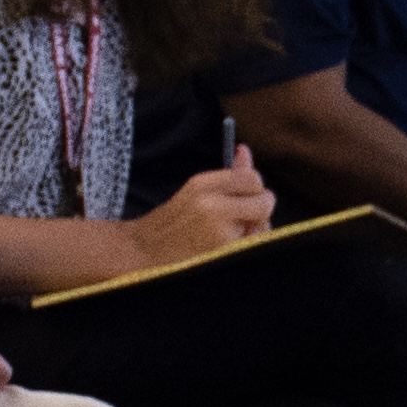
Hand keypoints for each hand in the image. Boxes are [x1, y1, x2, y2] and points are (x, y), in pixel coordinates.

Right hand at [116, 159, 274, 270]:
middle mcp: (211, 205)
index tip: (247, 197)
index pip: (252, 178)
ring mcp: (218, 233)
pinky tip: (225, 249)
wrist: (141, 254)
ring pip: (262, 226)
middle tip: (244, 219)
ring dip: (254, 231)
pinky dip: (245, 247)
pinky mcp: (221, 255)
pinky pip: (252, 246)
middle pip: (265, 201)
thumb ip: (227, 175)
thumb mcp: (195, 192)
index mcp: (202, 184)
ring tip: (228, 237)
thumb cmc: (171, 223)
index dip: (255, 189)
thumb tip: (245, 151)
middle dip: (261, 210)